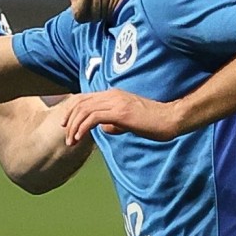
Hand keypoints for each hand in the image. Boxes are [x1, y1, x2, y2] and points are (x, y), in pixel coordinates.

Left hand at [58, 89, 181, 144]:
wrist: (170, 118)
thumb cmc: (153, 122)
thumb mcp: (130, 121)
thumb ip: (115, 122)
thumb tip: (104, 128)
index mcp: (113, 94)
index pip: (84, 98)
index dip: (71, 110)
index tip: (67, 125)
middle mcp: (112, 94)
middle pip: (80, 102)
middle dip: (69, 118)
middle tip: (66, 135)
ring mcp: (115, 102)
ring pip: (84, 110)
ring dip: (74, 126)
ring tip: (71, 141)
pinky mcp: (119, 112)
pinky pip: (93, 117)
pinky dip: (82, 128)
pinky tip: (80, 138)